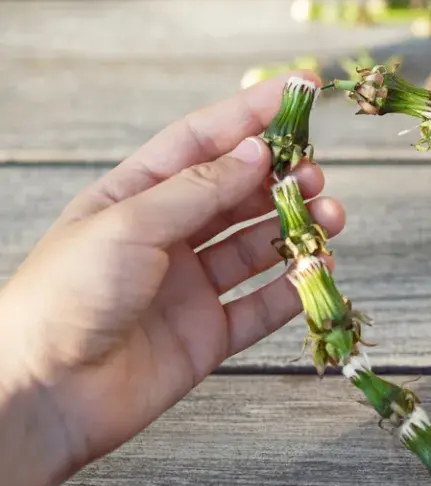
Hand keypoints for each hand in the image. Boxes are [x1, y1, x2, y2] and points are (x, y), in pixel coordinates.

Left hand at [0, 73, 343, 485]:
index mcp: (138, 196)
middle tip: (316, 175)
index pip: (204, 141)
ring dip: (297, 229)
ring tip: (332, 217)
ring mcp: (190, 286)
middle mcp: (168, 236)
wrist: (44, 394)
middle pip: (239, 194)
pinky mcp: (208, 335)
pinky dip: (293, 289)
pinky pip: (261, 305)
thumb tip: (256, 151)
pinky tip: (318, 271)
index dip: (252, 113)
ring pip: (257, 247)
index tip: (301, 90)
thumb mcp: (131, 224)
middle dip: (283, 178)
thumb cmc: (65, 295)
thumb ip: (200, 189)